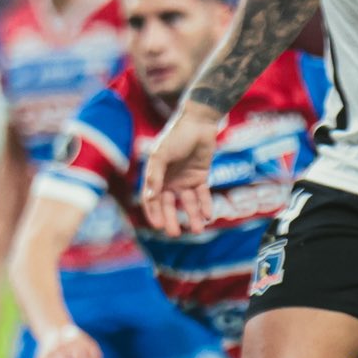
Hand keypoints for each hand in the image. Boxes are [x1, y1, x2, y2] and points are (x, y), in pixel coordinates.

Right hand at [139, 105, 220, 234]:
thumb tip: (149, 198)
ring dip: (192, 216)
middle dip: (172, 219)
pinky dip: (205, 205)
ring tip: (197, 229)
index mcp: (155, 176)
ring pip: (188, 203)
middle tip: (175, 234)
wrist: (198, 122)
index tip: (158, 226)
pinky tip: (208, 215)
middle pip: (169, 205)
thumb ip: (155, 176)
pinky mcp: (201, 176)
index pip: (152, 200)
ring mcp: (185, 179)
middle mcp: (169, 180)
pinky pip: (203, 194)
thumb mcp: (161, 155)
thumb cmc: (175, 137)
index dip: (154, 213)